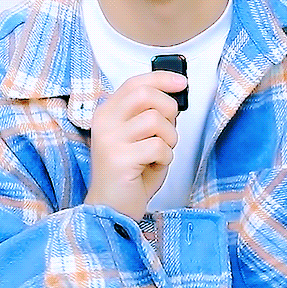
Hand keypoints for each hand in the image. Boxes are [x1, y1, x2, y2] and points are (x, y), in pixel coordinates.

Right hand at [85, 71, 187, 220]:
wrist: (111, 208)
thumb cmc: (130, 173)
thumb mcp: (138, 137)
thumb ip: (149, 115)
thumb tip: (174, 97)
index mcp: (107, 113)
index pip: (134, 83)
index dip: (161, 78)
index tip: (181, 82)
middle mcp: (104, 122)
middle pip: (145, 94)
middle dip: (168, 107)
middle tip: (170, 128)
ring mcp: (109, 140)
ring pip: (155, 120)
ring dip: (169, 137)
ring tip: (160, 153)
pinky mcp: (119, 159)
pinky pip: (158, 146)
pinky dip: (165, 157)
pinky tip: (154, 166)